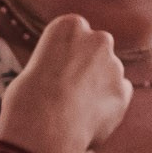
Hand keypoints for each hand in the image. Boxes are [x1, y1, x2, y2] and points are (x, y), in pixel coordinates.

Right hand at [0, 13, 133, 152]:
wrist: (43, 127)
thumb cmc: (27, 100)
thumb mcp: (34, 69)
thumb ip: (60, 66)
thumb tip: (72, 82)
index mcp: (70, 25)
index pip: (72, 35)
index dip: (62, 57)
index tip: (52, 74)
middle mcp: (98, 39)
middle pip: (96, 51)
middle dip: (87, 67)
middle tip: (66, 92)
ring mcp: (115, 65)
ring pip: (109, 74)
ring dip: (97, 88)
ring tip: (72, 112)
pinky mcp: (124, 91)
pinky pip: (119, 96)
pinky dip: (108, 106)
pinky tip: (88, 120)